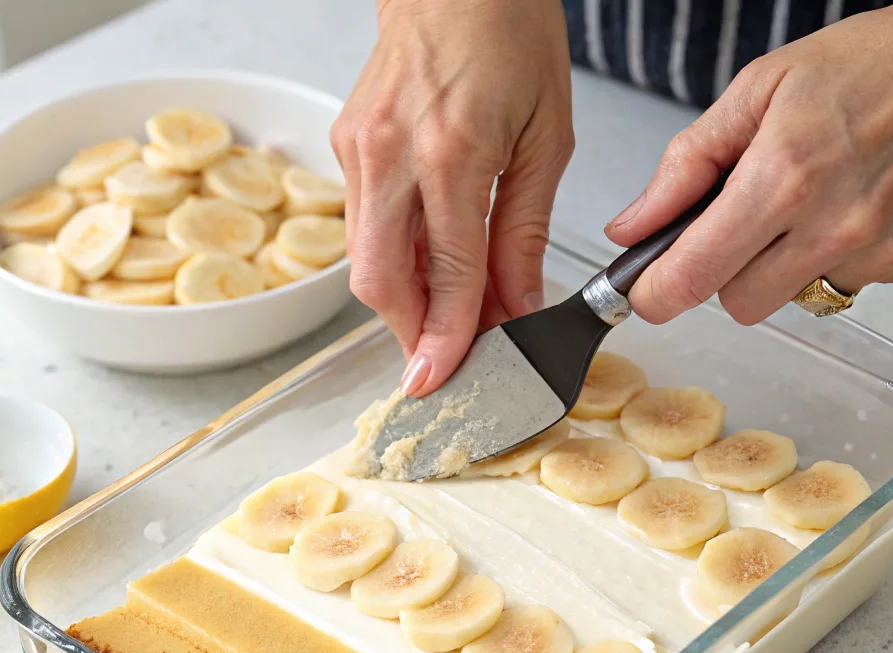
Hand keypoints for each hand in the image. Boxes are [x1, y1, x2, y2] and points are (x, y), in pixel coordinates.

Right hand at [331, 0, 572, 394]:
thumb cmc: (510, 34)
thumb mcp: (546, 139)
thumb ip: (524, 235)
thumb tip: (517, 306)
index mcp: (451, 153)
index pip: (448, 276)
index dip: (449, 338)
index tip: (444, 379)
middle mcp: (390, 156)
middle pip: (380, 285)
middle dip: (411, 335)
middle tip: (444, 360)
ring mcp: (358, 152)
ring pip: (364, 265)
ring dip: (404, 305)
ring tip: (447, 316)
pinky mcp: (346, 149)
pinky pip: (364, 231)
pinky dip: (396, 263)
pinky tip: (429, 266)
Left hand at [605, 0, 892, 325]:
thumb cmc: (864, 65)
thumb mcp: (756, 92)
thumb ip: (684, 167)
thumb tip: (629, 229)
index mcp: (783, 176)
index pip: (693, 277)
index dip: (656, 295)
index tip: (644, 291)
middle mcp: (834, 224)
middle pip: (738, 305)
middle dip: (725, 274)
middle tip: (742, 225)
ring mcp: (878, 250)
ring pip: (790, 301)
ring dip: (782, 267)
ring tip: (809, 204)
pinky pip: (843, 288)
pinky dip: (834, 259)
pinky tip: (852, 209)